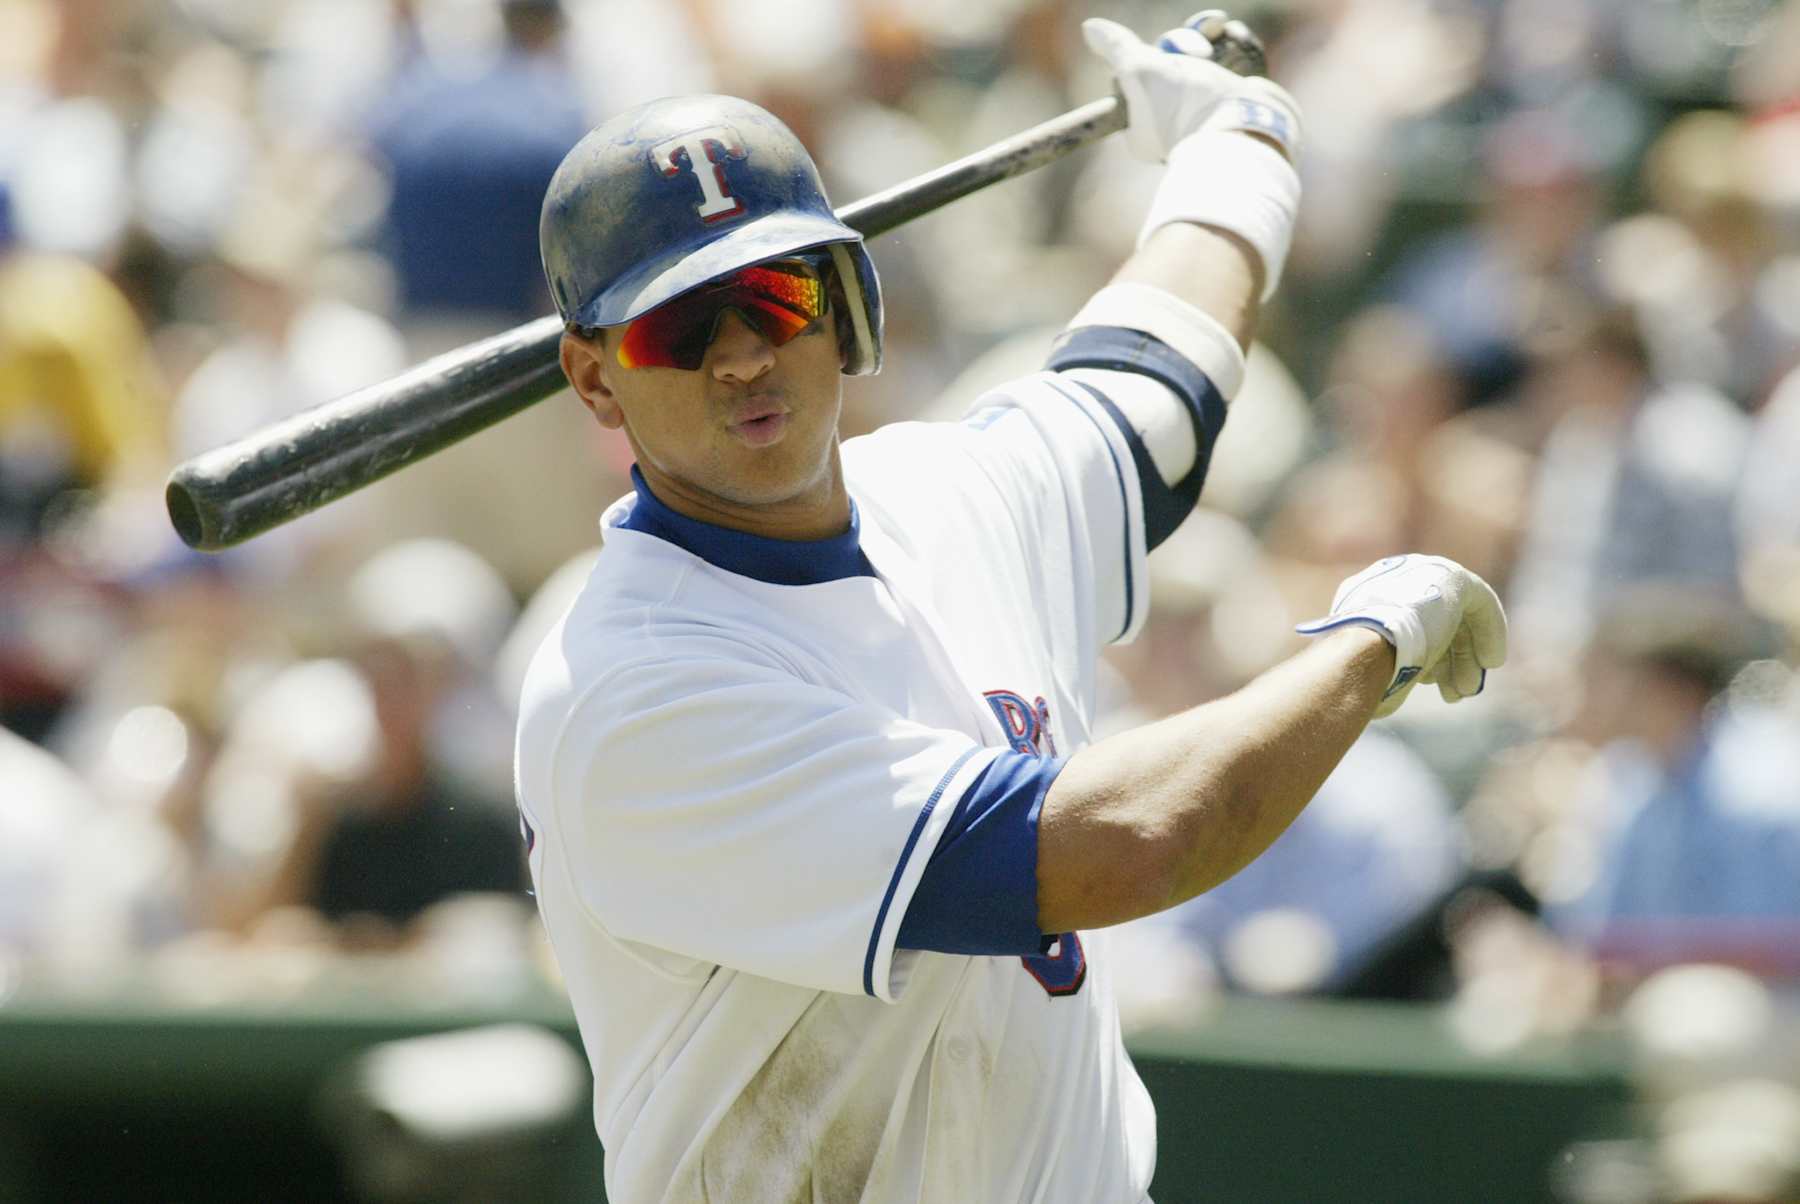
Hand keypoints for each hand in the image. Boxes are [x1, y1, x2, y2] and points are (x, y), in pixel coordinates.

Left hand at [1083, 11, 1246, 162]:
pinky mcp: (1239, 99)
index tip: (1162, 55)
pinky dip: (1232, 41)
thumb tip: (1089, 27)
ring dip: (1208, 36)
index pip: (1140, 75)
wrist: (1249, 125)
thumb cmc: (1185, 104)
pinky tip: (1233, 34)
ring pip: (1202, 57)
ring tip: (1220, 33)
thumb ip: (1117, 49)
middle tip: (1200, 55)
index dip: (1152, 56)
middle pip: (1172, 62)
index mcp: (1145, 130)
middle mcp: (1175, 124)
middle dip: (1185, 45)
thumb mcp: (1139, 70)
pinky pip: (1230, 58)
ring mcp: (1210, 111)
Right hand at [1296, 554, 1507, 716]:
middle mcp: (1390, 578)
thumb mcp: (1366, 669)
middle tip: (1457, 691)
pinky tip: (1491, 661)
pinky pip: (1478, 602)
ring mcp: (1420, 572)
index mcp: (1363, 595)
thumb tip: (1386, 695)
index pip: (1404, 622)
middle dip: (1447, 660)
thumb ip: (1382, 666)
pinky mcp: (1449, 577)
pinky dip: (1489, 632)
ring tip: (1467, 689)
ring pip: (1455, 616)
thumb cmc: (1359, 672)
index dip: (1422, 656)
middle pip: (1432, 619)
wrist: (1363, 649)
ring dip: (1465, 655)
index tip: (1432, 682)